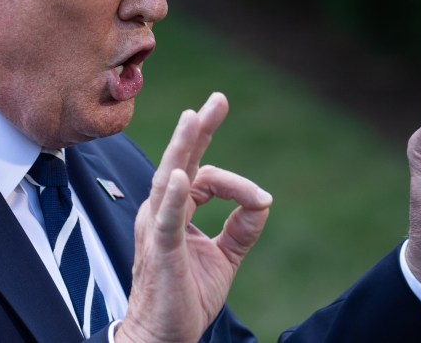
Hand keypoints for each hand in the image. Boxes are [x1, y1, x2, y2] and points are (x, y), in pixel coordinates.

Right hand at [116, 92, 271, 342]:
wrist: (164, 337)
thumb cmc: (186, 296)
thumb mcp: (224, 257)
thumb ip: (242, 228)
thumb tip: (263, 201)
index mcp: (177, 210)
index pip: (206, 177)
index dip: (237, 184)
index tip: (260, 200)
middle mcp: (162, 212)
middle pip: (181, 161)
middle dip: (198, 129)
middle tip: (215, 101)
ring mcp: (158, 229)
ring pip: (169, 179)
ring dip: (182, 148)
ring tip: (193, 118)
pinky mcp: (161, 251)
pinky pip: (166, 220)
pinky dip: (172, 197)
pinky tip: (181, 176)